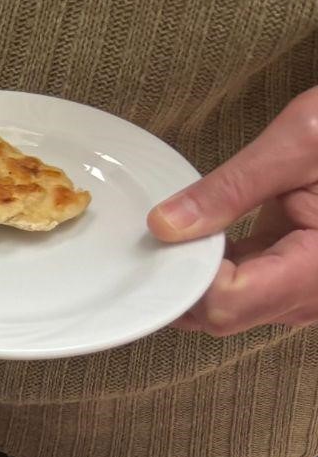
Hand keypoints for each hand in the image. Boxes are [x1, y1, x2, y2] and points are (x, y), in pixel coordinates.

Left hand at [149, 87, 317, 334]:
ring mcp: (309, 292)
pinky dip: (217, 266)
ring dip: (196, 275)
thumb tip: (165, 225)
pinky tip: (202, 235)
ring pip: (228, 306)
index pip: (226, 303)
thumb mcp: (303, 142)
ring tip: (176, 232)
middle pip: (221, 313)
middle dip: (181, 280)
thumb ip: (231, 188)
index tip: (160, 242)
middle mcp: (316, 295)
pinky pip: (247, 287)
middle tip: (154, 237)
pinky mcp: (301, 278)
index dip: (184, 278)